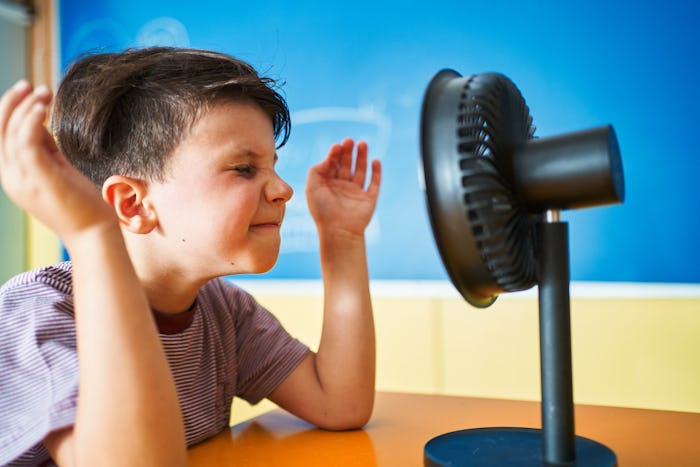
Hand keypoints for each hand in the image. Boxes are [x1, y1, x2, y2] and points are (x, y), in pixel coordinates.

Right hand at [0, 80, 116, 244]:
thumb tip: (41, 123)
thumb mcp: (57, 170)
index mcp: (15, 177)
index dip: (10, 112)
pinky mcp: (40, 179)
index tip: (29, 93)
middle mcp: (13, 179)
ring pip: (12, 134)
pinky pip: (26, 143)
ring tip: (44, 92)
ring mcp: (24, 180)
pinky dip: (30, 122)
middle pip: (0, 133)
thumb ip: (46, 149)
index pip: (2, 138)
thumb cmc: (81, 204)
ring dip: (26, 108)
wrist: (93, 234)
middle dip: (11, 104)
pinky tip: (42, 107)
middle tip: (30, 85)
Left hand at [305, 138, 380, 236]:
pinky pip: (374, 183)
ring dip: (362, 157)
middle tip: (349, 140)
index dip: (334, 154)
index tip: (336, 146)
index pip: (332, 164)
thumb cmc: (322, 211)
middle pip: (347, 164)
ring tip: (362, 143)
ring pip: (360, 170)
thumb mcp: (312, 188)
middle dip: (348, 152)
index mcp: (328, 184)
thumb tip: (329, 158)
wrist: (338, 232)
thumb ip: (316, 170)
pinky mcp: (369, 199)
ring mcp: (356, 193)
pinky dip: (376, 172)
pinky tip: (375, 161)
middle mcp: (342, 187)